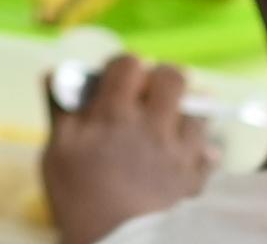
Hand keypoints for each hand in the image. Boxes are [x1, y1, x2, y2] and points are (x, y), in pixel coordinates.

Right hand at [44, 55, 214, 243]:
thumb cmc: (79, 202)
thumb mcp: (55, 154)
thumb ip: (61, 111)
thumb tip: (56, 73)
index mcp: (114, 114)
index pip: (128, 63)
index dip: (122, 66)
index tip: (117, 80)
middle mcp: (153, 126)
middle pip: (173, 77)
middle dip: (161, 80)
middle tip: (148, 99)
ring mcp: (180, 152)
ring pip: (198, 111)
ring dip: (184, 114)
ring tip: (169, 129)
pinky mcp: (197, 179)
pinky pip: (211, 152)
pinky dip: (202, 151)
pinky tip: (186, 158)